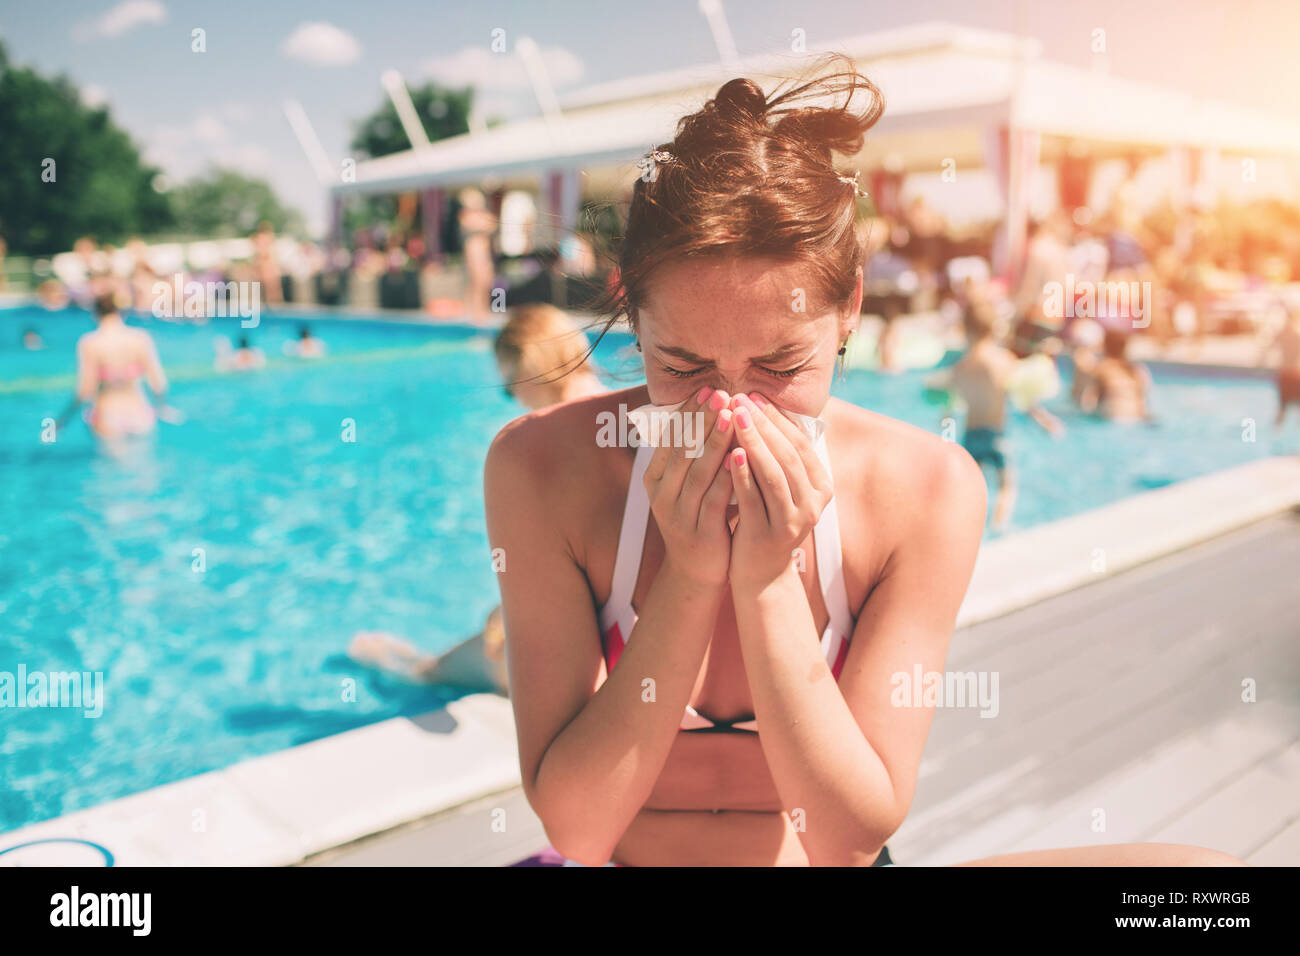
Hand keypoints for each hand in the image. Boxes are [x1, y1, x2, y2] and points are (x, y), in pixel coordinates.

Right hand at [642, 387, 736, 586]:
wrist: (697, 571)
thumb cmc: (699, 517)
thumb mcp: (689, 484)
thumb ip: (694, 454)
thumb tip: (709, 408)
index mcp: (655, 479)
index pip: (669, 439)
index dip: (687, 413)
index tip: (706, 390)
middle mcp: (661, 495)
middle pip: (682, 451)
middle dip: (701, 420)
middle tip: (720, 394)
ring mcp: (678, 515)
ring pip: (697, 472)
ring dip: (714, 441)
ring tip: (730, 416)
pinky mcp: (699, 532)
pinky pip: (714, 498)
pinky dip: (727, 475)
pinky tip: (741, 456)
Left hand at [725, 392, 832, 590]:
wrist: (760, 573)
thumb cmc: (766, 519)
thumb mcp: (781, 487)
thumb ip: (779, 456)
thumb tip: (761, 407)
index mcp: (821, 488)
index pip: (800, 444)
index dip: (777, 418)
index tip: (754, 395)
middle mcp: (813, 505)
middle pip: (788, 456)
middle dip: (764, 424)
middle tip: (741, 398)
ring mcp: (792, 522)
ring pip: (774, 475)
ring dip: (754, 442)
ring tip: (736, 417)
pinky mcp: (768, 536)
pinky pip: (754, 499)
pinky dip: (743, 475)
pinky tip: (729, 453)